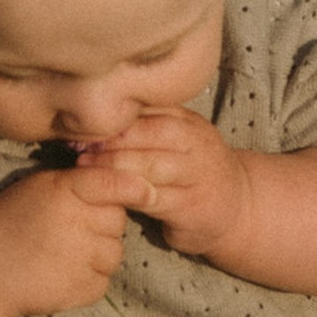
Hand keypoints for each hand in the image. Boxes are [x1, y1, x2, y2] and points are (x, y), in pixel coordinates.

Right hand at [0, 156, 135, 316]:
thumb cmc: (9, 220)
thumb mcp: (39, 186)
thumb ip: (80, 180)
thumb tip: (127, 180)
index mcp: (65, 191)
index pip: (114, 183)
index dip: (135, 186)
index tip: (148, 190)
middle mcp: (77, 223)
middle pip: (117, 219)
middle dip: (102, 222)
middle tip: (72, 227)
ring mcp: (82, 259)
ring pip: (114, 252)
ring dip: (98, 252)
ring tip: (64, 252)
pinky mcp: (82, 290)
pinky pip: (104, 280)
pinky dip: (90, 278)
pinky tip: (62, 272)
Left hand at [82, 108, 255, 266]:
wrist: (237, 207)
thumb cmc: (193, 170)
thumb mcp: (178, 141)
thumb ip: (147, 127)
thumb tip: (95, 114)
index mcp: (190, 122)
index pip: (153, 109)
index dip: (118, 115)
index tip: (84, 122)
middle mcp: (197, 144)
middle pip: (153, 133)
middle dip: (113, 138)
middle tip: (79, 145)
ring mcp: (198, 176)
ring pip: (153, 165)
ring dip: (115, 166)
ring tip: (84, 167)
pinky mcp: (192, 207)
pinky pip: (155, 198)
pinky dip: (128, 194)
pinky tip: (107, 193)